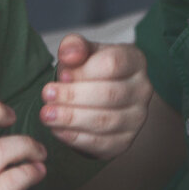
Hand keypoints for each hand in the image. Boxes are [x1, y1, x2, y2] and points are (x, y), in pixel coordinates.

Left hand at [39, 36, 150, 158]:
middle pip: (108, 94)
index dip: (83, 71)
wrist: (102, 98)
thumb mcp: (83, 52)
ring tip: (47, 114)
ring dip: (71, 119)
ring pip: (104, 121)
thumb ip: (75, 46)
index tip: (61, 75)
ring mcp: (136, 118)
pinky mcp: (124, 142)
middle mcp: (142, 89)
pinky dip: (75, 137)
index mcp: (134, 60)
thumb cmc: (91, 70)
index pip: (113, 63)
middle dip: (73, 96)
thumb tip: (69, 56)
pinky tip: (57, 129)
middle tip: (47, 95)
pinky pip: (100, 143)